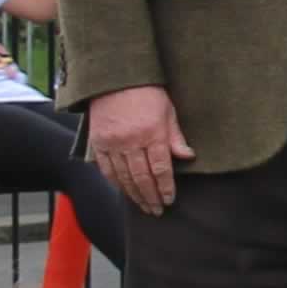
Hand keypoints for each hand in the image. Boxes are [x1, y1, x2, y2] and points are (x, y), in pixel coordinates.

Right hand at [87, 85, 191, 215]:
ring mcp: (112, 143)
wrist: (115, 77)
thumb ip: (176, 137)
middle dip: (150, 197)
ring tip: (143, 206)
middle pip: (142, 178)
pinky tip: (124, 191)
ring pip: (123, 177)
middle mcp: (131, 141)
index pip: (161, 169)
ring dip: (134, 195)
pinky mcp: (98, 142)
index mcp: (152, 133)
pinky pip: (106, 169)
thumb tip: (188, 157)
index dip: (166, 187)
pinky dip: (115, 183)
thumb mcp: (168, 111)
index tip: (169, 200)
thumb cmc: (147, 92)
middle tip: (157, 210)